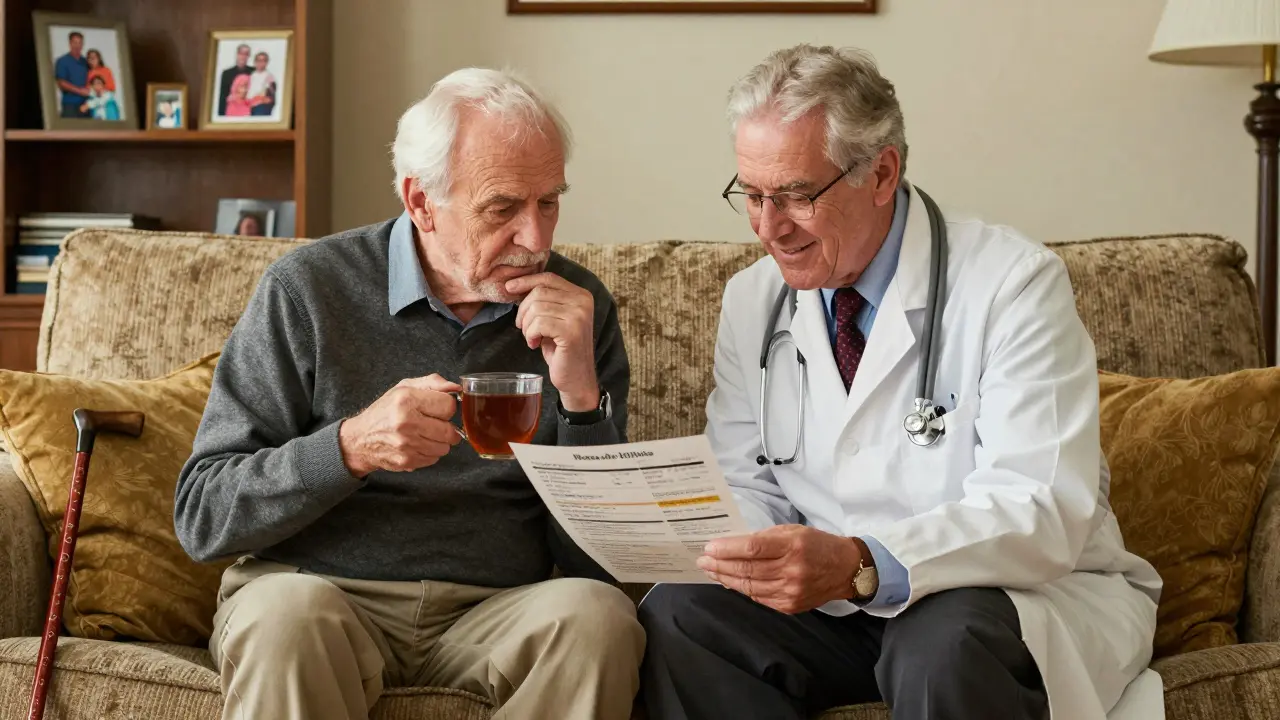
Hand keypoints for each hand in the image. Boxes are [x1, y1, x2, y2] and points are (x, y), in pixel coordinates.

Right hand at [338, 374, 462, 477]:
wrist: (360, 439)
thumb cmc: (385, 412)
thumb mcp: (404, 388)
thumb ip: (433, 383)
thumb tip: (456, 388)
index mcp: (406, 400)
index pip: (448, 406)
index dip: (446, 407)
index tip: (438, 409)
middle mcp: (406, 422)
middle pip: (450, 430)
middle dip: (447, 427)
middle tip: (435, 424)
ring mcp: (407, 444)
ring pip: (445, 447)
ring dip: (439, 441)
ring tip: (425, 434)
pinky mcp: (407, 461)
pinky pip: (434, 458)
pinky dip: (430, 452)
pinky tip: (417, 444)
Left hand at [505, 273, 598, 410]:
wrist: (576, 378)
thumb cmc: (561, 348)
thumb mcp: (553, 318)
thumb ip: (544, 300)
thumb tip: (514, 285)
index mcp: (581, 295)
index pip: (548, 278)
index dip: (526, 281)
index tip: (509, 288)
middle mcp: (583, 302)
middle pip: (539, 292)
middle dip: (524, 310)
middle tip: (524, 328)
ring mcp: (579, 316)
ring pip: (536, 307)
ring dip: (527, 325)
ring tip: (532, 338)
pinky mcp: (571, 331)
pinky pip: (538, 323)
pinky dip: (531, 334)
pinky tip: (535, 344)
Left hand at [696, 525, 860, 613]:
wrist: (845, 569)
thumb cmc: (816, 545)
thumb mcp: (792, 531)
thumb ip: (764, 539)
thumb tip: (732, 547)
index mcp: (793, 546)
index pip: (752, 549)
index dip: (727, 549)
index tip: (709, 547)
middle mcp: (792, 570)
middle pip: (747, 569)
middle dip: (719, 565)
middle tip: (703, 560)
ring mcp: (791, 591)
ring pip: (749, 586)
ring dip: (726, 578)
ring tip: (711, 571)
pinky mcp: (790, 606)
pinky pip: (759, 597)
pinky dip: (742, 588)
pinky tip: (730, 581)